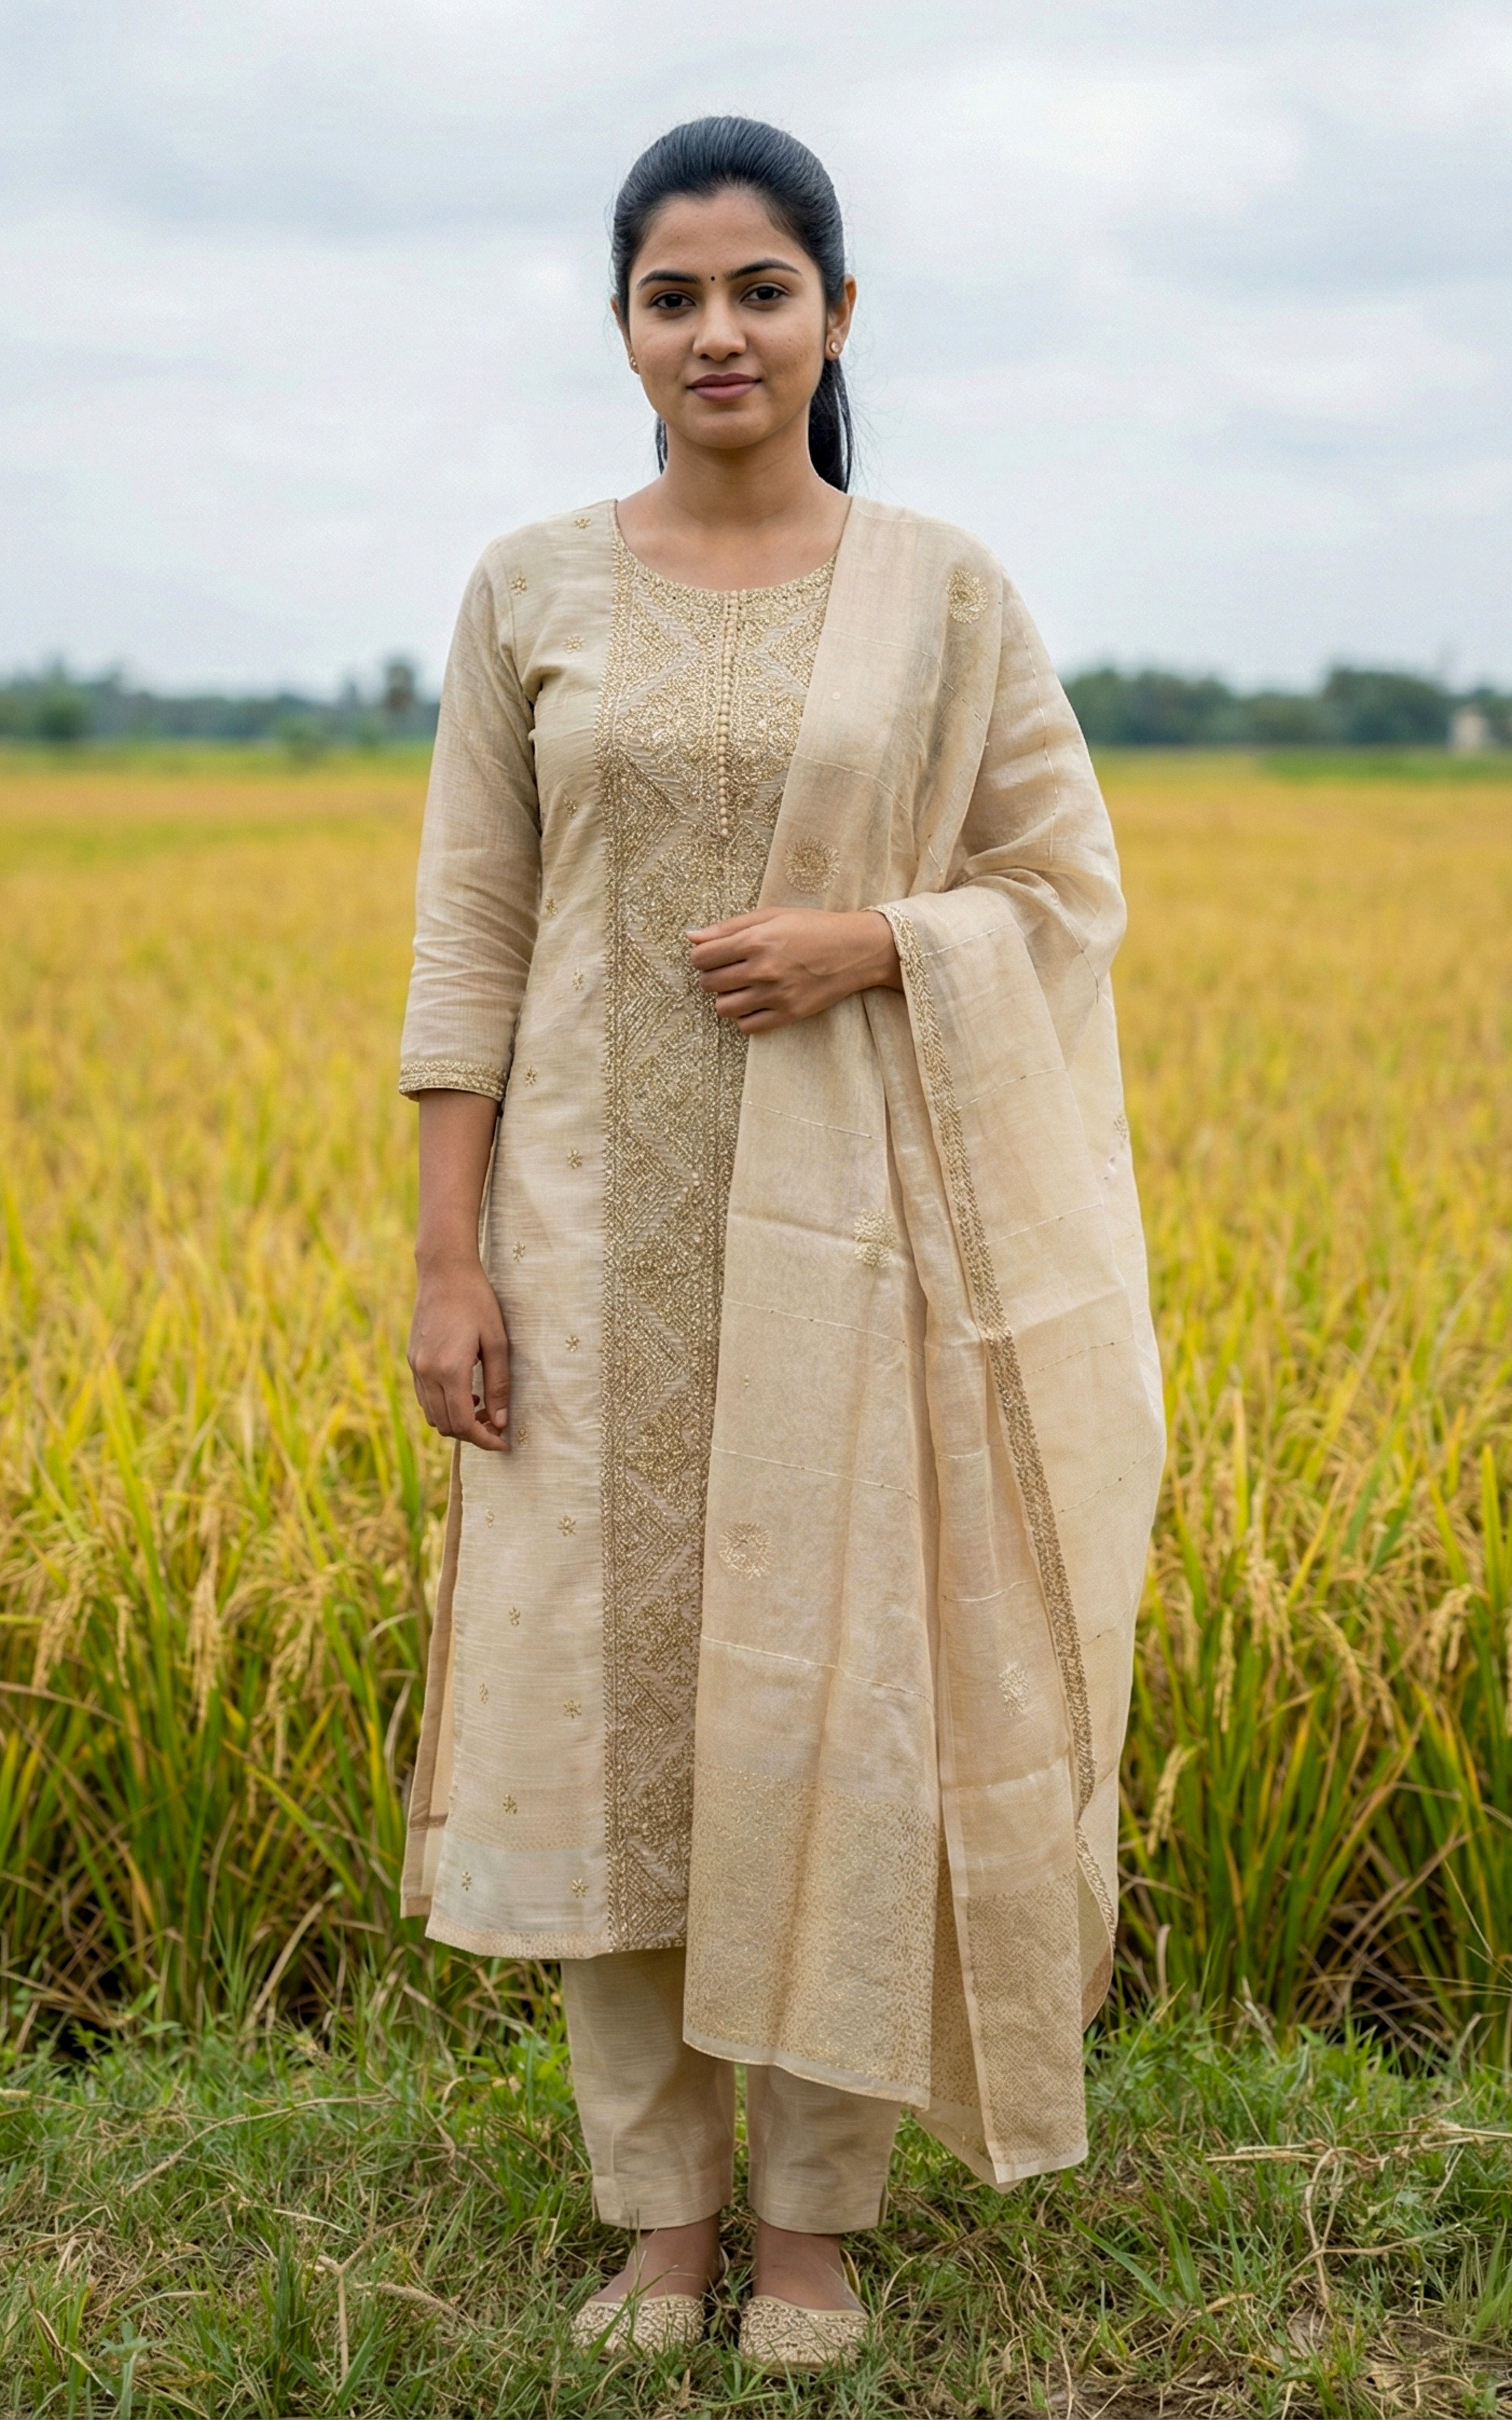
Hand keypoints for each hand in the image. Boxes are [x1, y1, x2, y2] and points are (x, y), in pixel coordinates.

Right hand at [408, 1254, 510, 1451]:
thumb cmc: (477, 1302)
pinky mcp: (412, 1360)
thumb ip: (499, 1385)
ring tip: (483, 1411)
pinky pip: (425, 1398)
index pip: (464, 1424)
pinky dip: (444, 1406)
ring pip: (432, 1415)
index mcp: (449, 1370)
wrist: (444, 1273)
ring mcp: (415, 1367)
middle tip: (497, 1427)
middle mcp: (427, 1373)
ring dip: (457, 1422)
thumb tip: (502, 1421)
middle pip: (446, 1426)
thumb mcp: (498, 1343)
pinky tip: (465, 1394)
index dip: (485, 1440)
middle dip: (473, 1434)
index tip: (504, 1443)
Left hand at [687, 907, 899, 1032]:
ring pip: (723, 1008)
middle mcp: (763, 969)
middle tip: (731, 969)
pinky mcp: (788, 1014)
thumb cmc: (812, 927)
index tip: (714, 954)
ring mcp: (775, 994)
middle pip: (708, 983)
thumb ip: (729, 927)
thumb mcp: (771, 916)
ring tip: (742, 986)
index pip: (702, 957)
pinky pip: (747, 1026)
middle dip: (713, 976)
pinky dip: (746, 1016)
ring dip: (726, 997)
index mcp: (756, 940)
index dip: (702, 955)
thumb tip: (691, 936)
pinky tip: (757, 1001)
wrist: (855, 949)